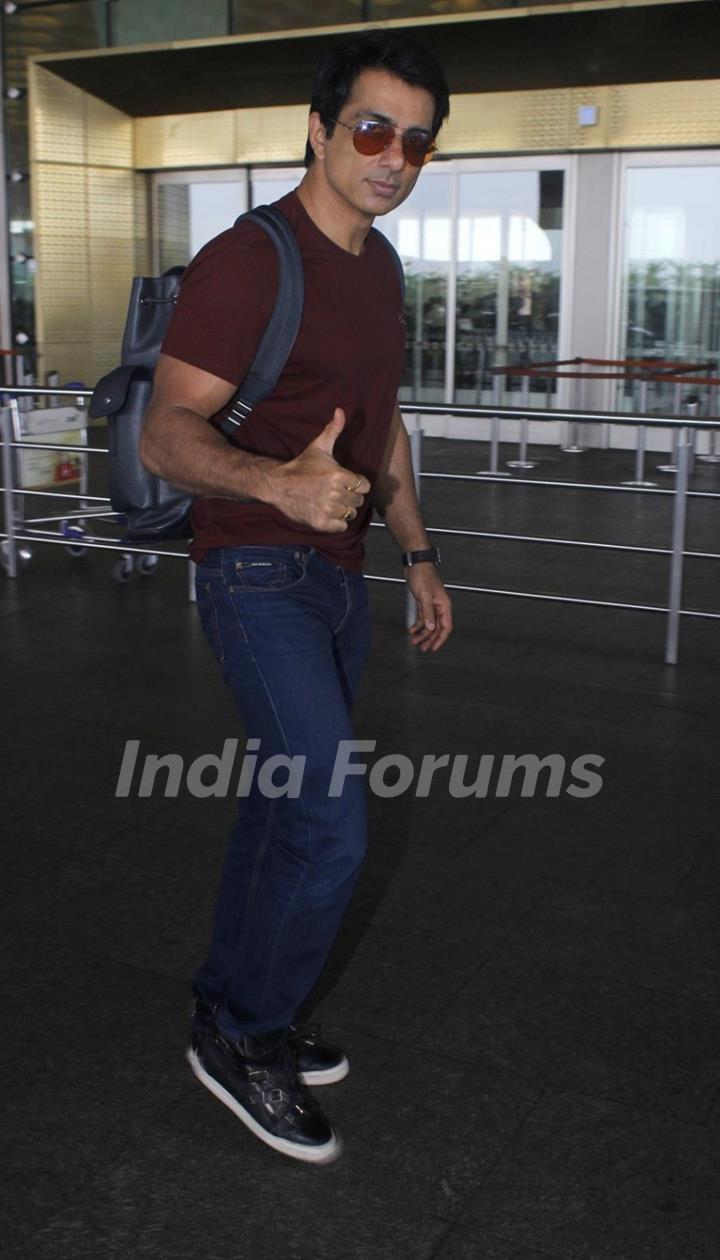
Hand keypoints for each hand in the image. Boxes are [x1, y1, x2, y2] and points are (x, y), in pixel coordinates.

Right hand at [268, 408, 370, 532]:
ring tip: (330, 502)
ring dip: (343, 509)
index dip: (356, 483)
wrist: (278, 485)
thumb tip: (340, 411)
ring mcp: (328, 510)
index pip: (364, 486)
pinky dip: (336, 522)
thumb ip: (333, 430)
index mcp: (339, 475)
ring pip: (350, 513)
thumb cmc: (301, 466)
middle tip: (336, 492)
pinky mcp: (321, 523)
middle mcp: (335, 493)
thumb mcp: (319, 446)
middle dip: (350, 496)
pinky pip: (341, 526)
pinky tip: (327, 512)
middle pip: (358, 501)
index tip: (344, 482)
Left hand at [406, 564, 452, 651]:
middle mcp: (439, 606)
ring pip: (428, 623)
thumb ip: (428, 613)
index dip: (440, 639)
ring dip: (422, 633)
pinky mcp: (423, 602)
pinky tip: (412, 629)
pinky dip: (417, 624)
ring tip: (415, 640)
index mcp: (444, 605)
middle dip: (429, 638)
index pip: (445, 626)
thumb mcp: (424, 596)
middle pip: (436, 627)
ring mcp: (431, 604)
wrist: (416, 563)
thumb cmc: (423, 574)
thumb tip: (430, 627)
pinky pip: (422, 617)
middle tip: (423, 647)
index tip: (434, 647)